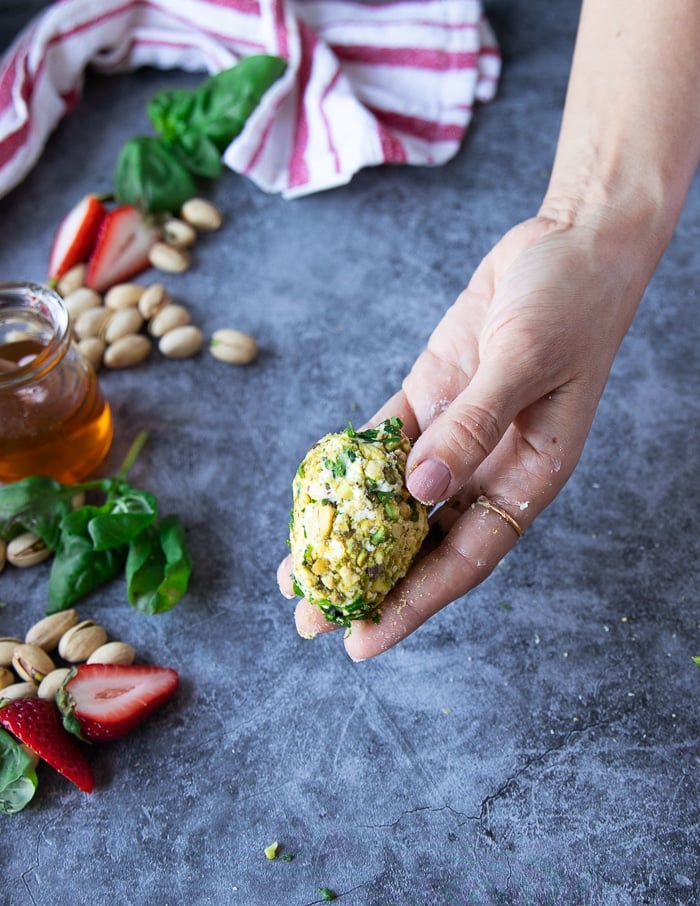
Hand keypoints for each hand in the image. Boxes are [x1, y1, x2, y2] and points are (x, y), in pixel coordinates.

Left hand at [279, 212, 643, 658]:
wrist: (569, 243)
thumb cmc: (571, 303)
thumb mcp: (525, 361)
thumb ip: (476, 426)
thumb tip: (421, 492)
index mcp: (528, 477)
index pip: (464, 560)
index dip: (413, 604)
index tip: (363, 641)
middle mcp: (486, 467)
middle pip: (420, 541)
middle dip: (366, 582)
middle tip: (309, 617)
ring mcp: (454, 433)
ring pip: (392, 500)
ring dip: (347, 533)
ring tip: (296, 571)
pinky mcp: (430, 397)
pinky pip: (383, 442)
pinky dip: (349, 469)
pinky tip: (314, 496)